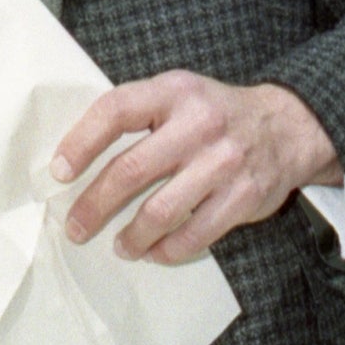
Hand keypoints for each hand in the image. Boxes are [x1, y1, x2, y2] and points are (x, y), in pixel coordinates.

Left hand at [50, 71, 341, 265]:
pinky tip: (153, 252)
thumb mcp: (178, 93)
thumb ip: (138, 113)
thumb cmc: (214, 113)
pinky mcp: (243, 196)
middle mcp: (198, 123)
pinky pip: (196, 233)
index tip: (58, 172)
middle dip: (96, 204)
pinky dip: (168, 250)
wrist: (286, 126)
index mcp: (173, 91)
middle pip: (132, 169)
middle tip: (75, 227)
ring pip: (162, 210)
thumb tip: (78, 156)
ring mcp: (223, 161)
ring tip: (118, 247)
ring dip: (132, 236)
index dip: (81, 141)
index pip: (116, 110)